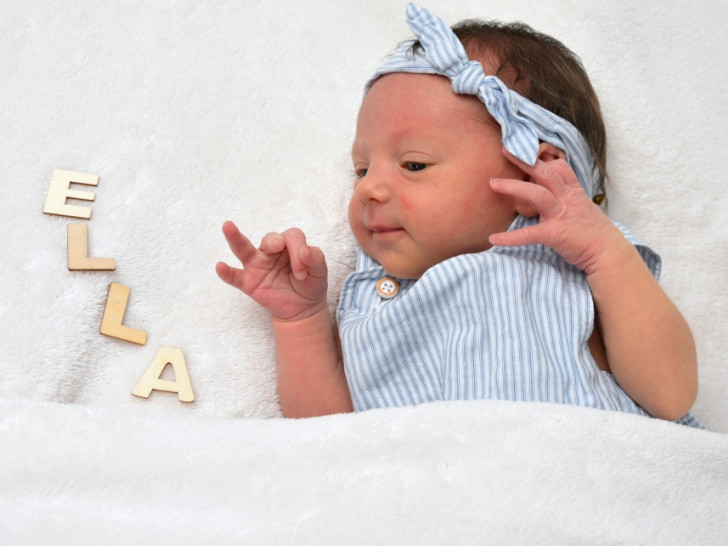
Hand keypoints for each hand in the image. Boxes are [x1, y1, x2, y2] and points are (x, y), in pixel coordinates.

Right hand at [216, 221, 327, 320]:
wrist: (303, 309)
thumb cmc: (310, 284)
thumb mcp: (320, 272)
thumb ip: (316, 258)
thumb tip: (306, 250)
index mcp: (289, 245)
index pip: (291, 237)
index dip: (299, 251)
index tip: (303, 272)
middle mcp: (270, 252)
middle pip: (269, 238)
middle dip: (273, 241)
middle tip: (278, 246)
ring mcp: (257, 265)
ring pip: (243, 248)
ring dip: (235, 237)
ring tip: (228, 227)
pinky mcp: (249, 282)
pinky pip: (235, 276)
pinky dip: (227, 272)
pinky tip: (220, 266)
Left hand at [489, 148, 623, 273]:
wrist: (608, 253)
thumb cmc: (592, 232)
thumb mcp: (580, 207)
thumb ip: (563, 197)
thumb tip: (543, 191)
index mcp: (573, 192)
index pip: (559, 167)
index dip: (542, 158)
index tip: (524, 150)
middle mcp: (567, 199)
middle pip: (545, 173)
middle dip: (524, 161)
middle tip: (504, 151)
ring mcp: (562, 215)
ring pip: (536, 194)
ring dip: (513, 187)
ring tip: (493, 183)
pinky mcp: (556, 234)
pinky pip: (530, 234)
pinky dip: (510, 238)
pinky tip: (494, 239)